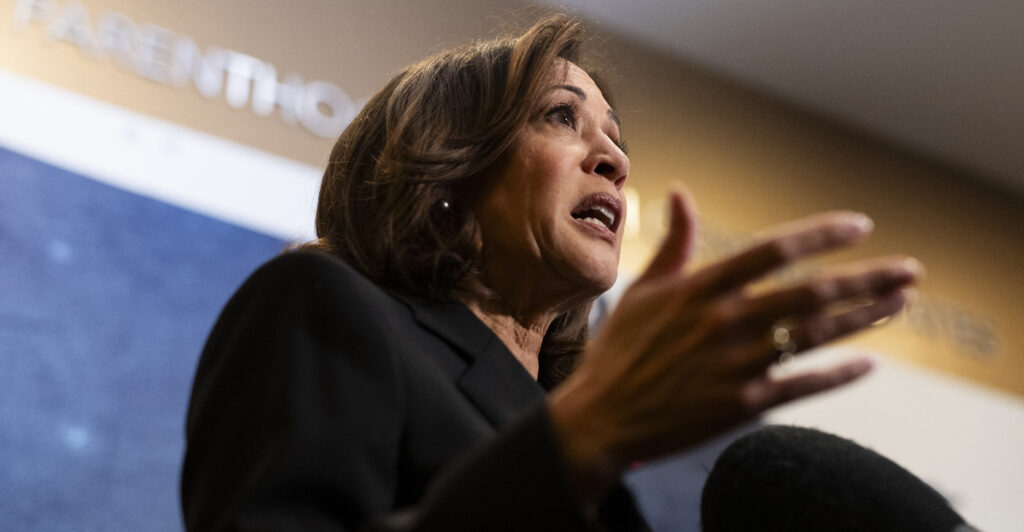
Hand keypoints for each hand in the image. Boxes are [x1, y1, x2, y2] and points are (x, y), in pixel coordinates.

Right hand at [548, 187, 921, 499]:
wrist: (602, 417)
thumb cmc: (619, 351)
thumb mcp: (642, 290)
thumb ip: (674, 243)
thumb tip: (680, 192)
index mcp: (701, 288)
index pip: (774, 250)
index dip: (822, 235)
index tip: (860, 226)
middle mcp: (725, 321)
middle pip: (812, 292)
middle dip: (868, 278)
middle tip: (909, 270)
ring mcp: (736, 364)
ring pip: (815, 335)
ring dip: (864, 318)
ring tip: (900, 304)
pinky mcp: (742, 403)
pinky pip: (803, 385)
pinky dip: (839, 374)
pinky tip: (867, 365)